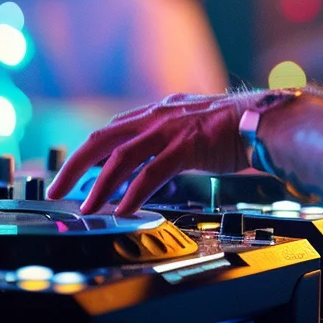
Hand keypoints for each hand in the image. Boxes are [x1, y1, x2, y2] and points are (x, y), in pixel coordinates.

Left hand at [47, 92, 256, 214]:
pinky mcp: (187, 146)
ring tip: (88, 207)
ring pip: (122, 157)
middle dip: (75, 165)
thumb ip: (172, 140)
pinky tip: (124, 210)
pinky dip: (133, 193)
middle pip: (103, 138)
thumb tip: (156, 162)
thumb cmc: (237, 128)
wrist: (265, 120)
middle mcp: (159, 117)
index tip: (73, 172)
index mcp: (160, 112)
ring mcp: (172, 130)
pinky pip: (152, 173)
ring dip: (99, 185)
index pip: (113, 130)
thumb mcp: (194, 128)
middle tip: (57, 190)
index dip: (88, 151)